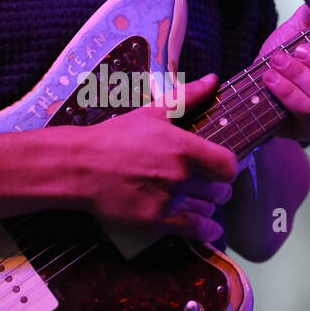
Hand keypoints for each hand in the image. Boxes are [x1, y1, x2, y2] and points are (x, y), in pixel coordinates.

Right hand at [74, 73, 238, 241]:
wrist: (80, 166)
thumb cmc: (116, 137)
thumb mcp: (152, 113)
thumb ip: (187, 98)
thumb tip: (213, 79)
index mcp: (183, 147)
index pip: (229, 165)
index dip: (228, 168)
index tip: (221, 167)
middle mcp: (180, 176)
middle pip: (221, 190)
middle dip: (217, 187)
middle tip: (206, 184)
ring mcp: (169, 200)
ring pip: (209, 210)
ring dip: (207, 206)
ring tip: (197, 200)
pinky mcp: (156, 221)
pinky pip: (196, 230)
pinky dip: (206, 230)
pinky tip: (206, 226)